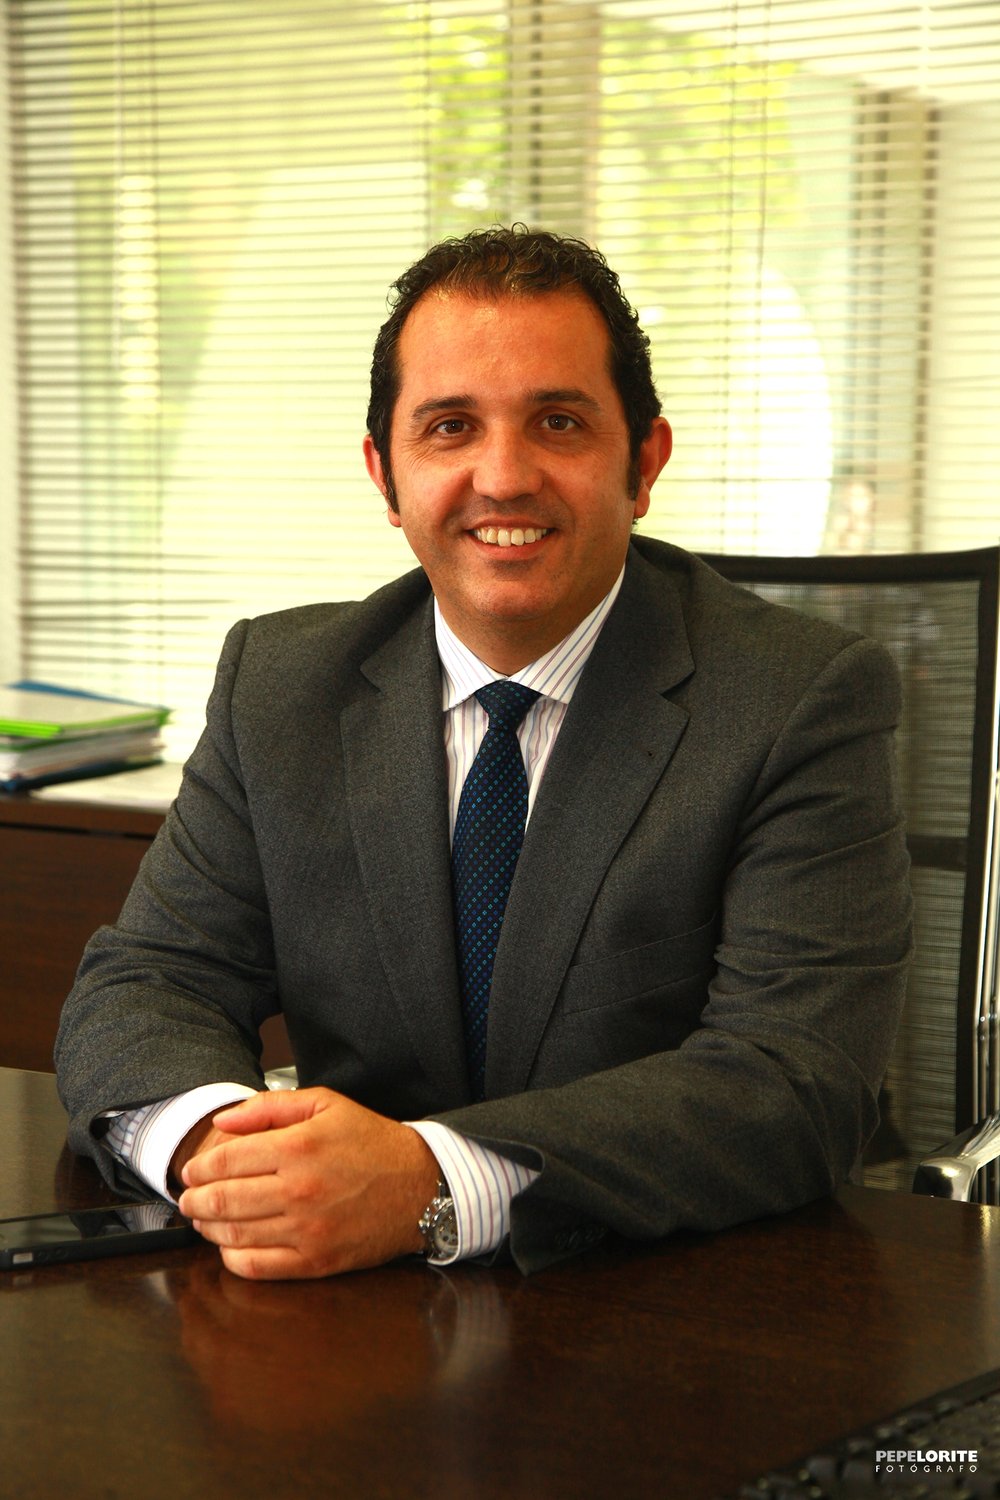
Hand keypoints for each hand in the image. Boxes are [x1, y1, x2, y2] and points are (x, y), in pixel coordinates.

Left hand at [176, 1088, 440, 1280]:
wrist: (420, 1186)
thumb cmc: (372, 1143)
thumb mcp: (326, 1104)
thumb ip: (270, 1107)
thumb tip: (224, 1122)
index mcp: (299, 1147)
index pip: (227, 1161)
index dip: (200, 1168)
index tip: (191, 1172)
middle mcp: (299, 1190)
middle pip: (224, 1200)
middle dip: (195, 1200)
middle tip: (187, 1199)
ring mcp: (307, 1230)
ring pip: (235, 1234)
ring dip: (208, 1228)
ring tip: (202, 1220)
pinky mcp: (316, 1261)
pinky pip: (258, 1267)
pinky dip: (233, 1258)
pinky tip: (229, 1246)